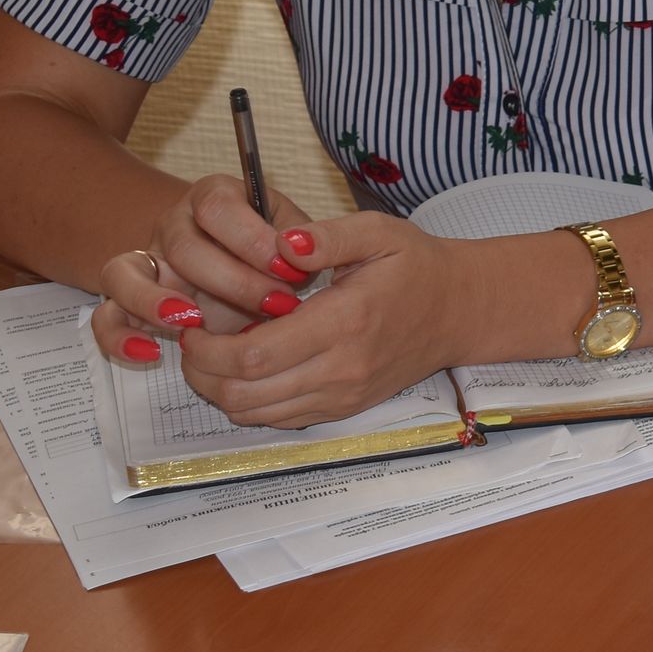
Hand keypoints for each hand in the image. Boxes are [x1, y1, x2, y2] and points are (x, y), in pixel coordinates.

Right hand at [91, 176, 316, 367]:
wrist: (242, 266)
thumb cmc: (273, 250)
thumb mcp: (295, 235)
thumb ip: (304, 237)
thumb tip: (300, 250)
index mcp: (214, 198)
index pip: (218, 208)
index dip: (253, 239)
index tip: (289, 268)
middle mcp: (172, 226)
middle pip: (183, 247)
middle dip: (232, 281)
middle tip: (274, 306)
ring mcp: (145, 264)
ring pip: (123, 273)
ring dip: (154, 300)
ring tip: (193, 322)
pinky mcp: (128, 304)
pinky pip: (106, 317)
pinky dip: (120, 337)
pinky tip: (152, 353)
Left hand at [169, 210, 480, 427]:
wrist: (458, 310)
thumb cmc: (416, 266)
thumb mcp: (379, 232)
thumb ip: (328, 235)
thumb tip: (282, 243)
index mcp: (346, 320)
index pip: (255, 354)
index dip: (209, 347)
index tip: (194, 324)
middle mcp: (342, 368)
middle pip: (244, 392)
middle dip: (202, 371)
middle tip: (194, 340)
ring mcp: (343, 395)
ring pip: (255, 413)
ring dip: (219, 390)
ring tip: (214, 355)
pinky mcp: (343, 409)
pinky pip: (279, 420)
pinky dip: (249, 401)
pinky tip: (248, 370)